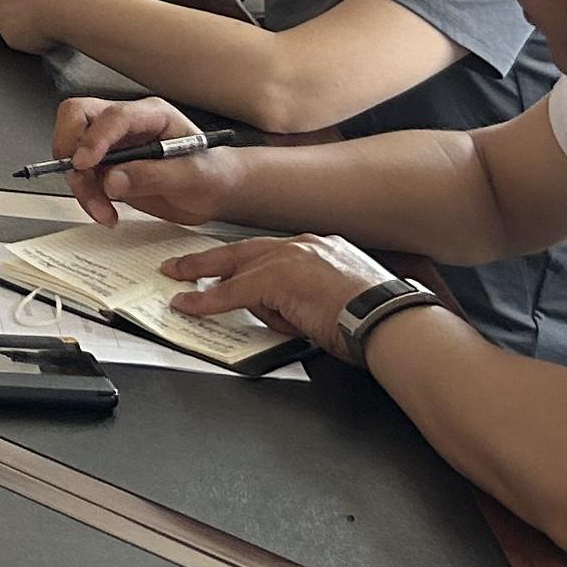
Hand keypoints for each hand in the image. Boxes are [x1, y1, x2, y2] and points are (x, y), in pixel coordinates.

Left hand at [0, 0, 98, 53]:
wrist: (68, 6)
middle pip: (0, 9)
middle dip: (14, 11)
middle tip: (38, 7)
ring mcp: (2, 23)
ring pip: (12, 26)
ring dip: (25, 24)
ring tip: (47, 15)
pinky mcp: (12, 40)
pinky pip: (22, 40)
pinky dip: (33, 38)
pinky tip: (47, 28)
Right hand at [51, 95, 226, 226]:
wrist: (214, 193)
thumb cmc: (212, 174)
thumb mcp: (192, 176)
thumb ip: (153, 176)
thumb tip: (111, 180)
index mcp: (151, 115)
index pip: (113, 116)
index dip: (95, 138)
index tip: (84, 163)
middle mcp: (126, 125)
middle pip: (78, 116)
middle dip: (70, 148)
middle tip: (80, 176)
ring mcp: (113, 145)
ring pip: (73, 151)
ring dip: (81, 184)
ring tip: (103, 211)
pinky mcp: (106, 168)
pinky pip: (81, 177)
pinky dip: (86, 197)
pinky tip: (106, 212)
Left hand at [156, 232, 399, 355]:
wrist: (388, 321)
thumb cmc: (369, 320)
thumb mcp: (326, 302)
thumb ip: (293, 298)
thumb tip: (262, 307)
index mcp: (317, 248)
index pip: (267, 251)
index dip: (240, 261)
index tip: (223, 265)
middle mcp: (302, 245)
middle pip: (241, 250)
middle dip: (206, 260)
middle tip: (178, 266)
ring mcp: (289, 258)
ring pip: (235, 267)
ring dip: (202, 277)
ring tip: (177, 285)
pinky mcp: (279, 278)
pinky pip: (233, 291)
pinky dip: (207, 300)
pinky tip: (188, 305)